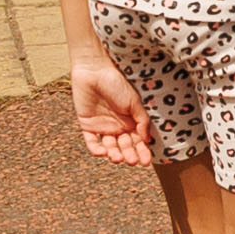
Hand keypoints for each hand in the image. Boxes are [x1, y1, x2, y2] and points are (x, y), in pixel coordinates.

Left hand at [69, 51, 153, 165]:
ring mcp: (102, 127)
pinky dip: (97, 150)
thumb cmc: (117, 83)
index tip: (147, 162)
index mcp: (130, 121)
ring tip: (118, 158)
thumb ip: (142, 120)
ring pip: (110, 147)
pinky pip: (92, 142)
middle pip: (125, 147)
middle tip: (132, 161)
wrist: (94, 71)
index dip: (142, 152)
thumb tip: (147, 140)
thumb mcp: (134, 102)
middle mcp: (117, 126)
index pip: (138, 141)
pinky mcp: (87, 126)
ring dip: (114, 155)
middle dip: (129, 155)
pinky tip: (103, 153)